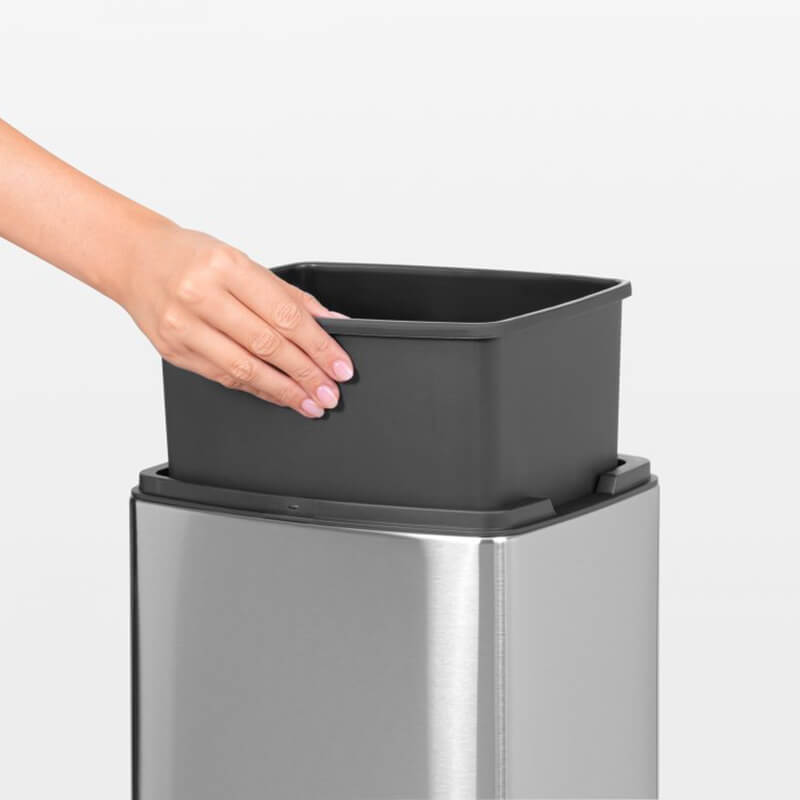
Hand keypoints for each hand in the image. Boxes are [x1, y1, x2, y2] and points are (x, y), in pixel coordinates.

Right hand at [120, 224, 353, 417]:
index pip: (285, 315)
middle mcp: (201, 296)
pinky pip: (223, 377)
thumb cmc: (191, 257)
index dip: (319, 346)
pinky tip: (278, 395)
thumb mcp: (243, 262)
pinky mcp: (173, 352)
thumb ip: (289, 296)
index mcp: (226, 267)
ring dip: (284, 391)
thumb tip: (332, 323)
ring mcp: (183, 327)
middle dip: (306, 373)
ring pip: (245, 369)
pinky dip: (256, 389)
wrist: (134, 260)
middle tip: (330, 392)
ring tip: (310, 402)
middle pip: (268, 345)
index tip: (340, 366)